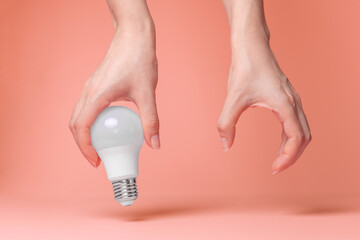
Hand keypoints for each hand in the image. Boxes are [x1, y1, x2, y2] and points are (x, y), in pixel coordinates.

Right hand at [69, 24, 159, 167]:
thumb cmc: (139, 60)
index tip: (96, 162)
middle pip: (74, 124)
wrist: (133, 36)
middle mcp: (88, 92)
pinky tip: (108, 125)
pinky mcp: (95, 84)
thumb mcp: (147, 93)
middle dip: (83, 144)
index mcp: (96, 96)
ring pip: (78, 116)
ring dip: (84, 133)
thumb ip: (151, 120)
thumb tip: (155, 144)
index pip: (81, 128)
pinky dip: (90, 122)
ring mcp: (89, 87)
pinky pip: (86, 107)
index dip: (85, 149)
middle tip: (98, 158)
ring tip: (101, 145)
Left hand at [217, 37, 310, 173]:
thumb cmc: (245, 68)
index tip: (274, 169)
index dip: (288, 157)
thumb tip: (225, 146)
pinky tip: (280, 140)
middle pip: (304, 136)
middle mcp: (293, 102)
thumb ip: (226, 124)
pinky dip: (291, 135)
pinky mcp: (286, 96)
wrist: (251, 45)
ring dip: (293, 146)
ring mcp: (292, 98)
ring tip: (278, 159)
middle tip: (277, 168)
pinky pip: (296, 121)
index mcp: (285, 104)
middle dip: (293, 155)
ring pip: (302, 129)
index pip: (296, 138)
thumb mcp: (233, 99)